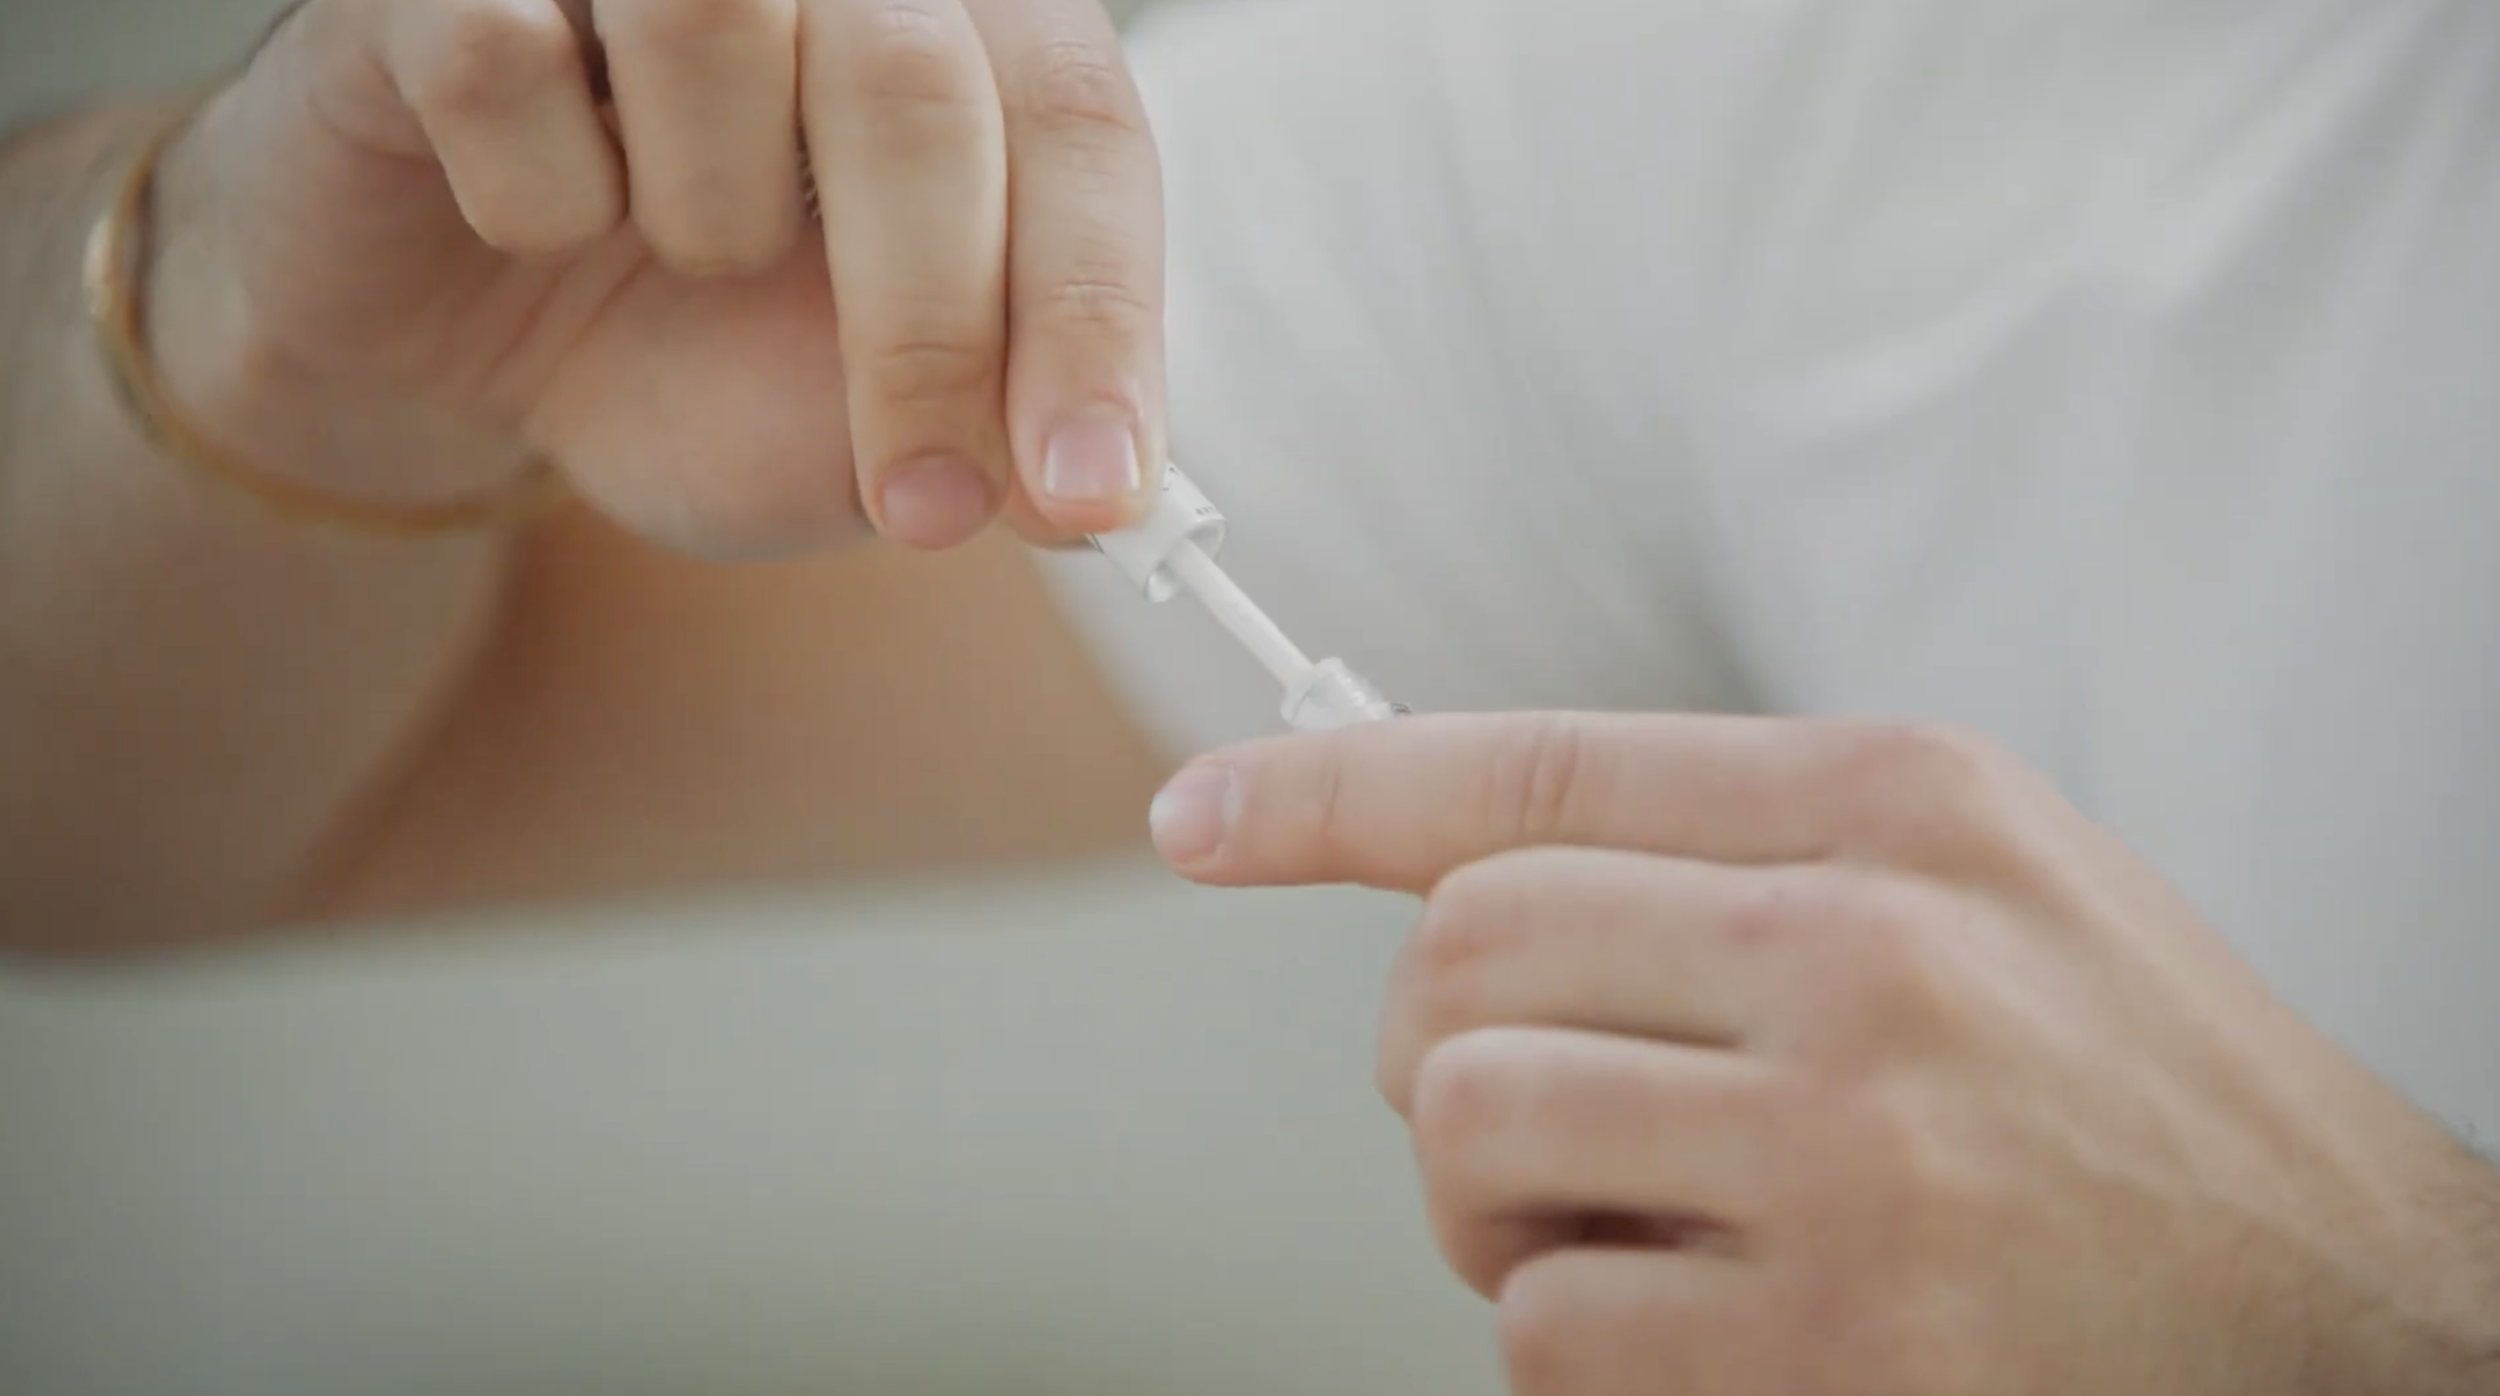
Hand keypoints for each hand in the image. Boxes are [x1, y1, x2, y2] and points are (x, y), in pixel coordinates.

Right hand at [151, 0, 1160, 554]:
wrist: (470, 346)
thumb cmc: (690, 352)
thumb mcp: (866, 431)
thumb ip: (990, 432)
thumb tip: (1094, 493)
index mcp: (961, 28)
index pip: (1078, 123)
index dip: (1093, 313)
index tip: (1086, 495)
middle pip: (913, 81)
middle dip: (928, 329)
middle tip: (921, 506)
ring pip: (709, 24)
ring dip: (706, 218)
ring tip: (682, 254)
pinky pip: (499, 60)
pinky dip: (531, 199)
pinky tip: (533, 218)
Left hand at [1149, 713, 2499, 1394]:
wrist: (2346, 1317)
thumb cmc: (2131, 1097)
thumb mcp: (1979, 887)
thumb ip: (1740, 849)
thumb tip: (1454, 866)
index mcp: (1904, 806)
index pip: (1538, 767)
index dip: (1331, 790)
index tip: (1202, 817)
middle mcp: (1873, 958)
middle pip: (1460, 960)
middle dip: (1437, 1046)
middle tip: (1528, 1106)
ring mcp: (1853, 1164)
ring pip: (1466, 1134)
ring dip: (1490, 1204)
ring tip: (1616, 1223)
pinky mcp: (1829, 1356)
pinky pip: (1543, 1330)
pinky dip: (1577, 1338)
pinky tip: (1706, 1325)